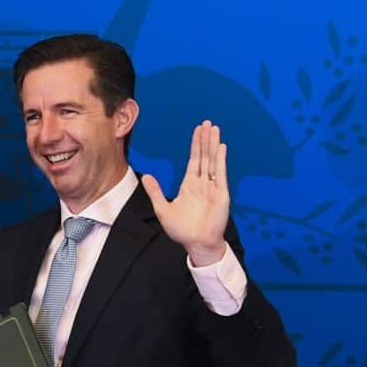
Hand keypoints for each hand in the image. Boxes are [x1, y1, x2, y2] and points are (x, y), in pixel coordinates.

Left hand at [141, 120, 230, 266]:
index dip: (195, 145)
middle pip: (204, 156)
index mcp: (189, 185)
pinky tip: (221, 147)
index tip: (197, 131)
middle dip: (205, 140)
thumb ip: (155, 191)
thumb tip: (145, 176)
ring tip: (214, 129)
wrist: (196, 243)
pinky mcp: (221, 193)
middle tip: (206, 123)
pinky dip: (221, 160)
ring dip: (213, 145)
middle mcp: (202, 183)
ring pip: (213, 161)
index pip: (194, 160)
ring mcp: (213, 187)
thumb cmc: (182, 230)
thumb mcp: (163, 208)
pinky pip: (221, 174)